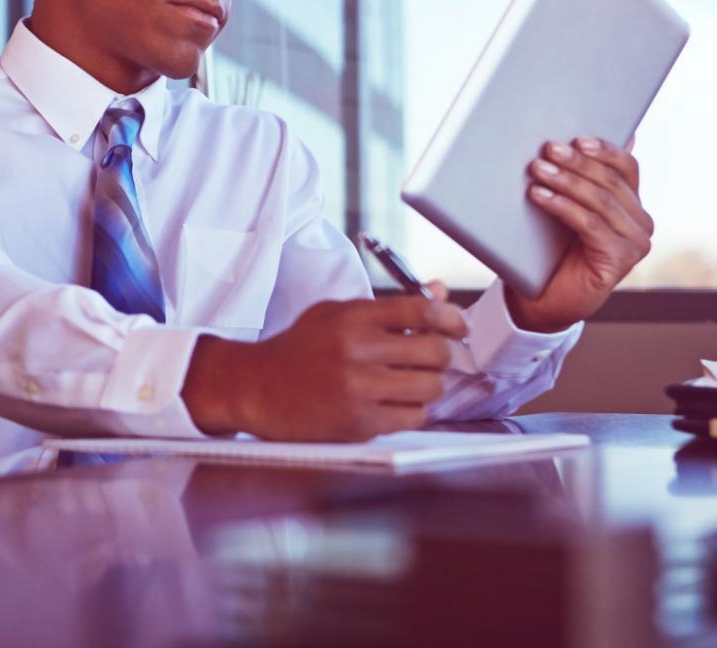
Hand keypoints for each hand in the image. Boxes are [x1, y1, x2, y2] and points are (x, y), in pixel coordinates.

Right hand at [180, 288, 466, 440]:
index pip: (421, 309)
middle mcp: (356, 351)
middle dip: (443, 355)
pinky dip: (413, 411)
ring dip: (429, 385)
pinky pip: (414, 417)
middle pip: (434, 351)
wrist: (258, 388)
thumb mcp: (337, 315)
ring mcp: (358, 389)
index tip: (458, 327)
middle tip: (434, 358)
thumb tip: (441, 292)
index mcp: (352, 317)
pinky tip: (396, 404)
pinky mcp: (359, 423)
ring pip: (430, 387)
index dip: (451, 318)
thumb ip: (390, 306)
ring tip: (413, 382)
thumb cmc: (301, 349)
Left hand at [508, 135, 652, 332]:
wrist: (543, 300)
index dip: (604, 150)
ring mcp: (635, 243)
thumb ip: (577, 179)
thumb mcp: (566, 208)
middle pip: (611, 182)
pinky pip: (590, 224)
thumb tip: (575, 140)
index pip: (627, 168)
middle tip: (548, 149)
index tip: (576, 138)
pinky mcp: (620, 260)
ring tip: (537, 170)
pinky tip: (540, 196)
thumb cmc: (551, 251)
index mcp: (633, 206)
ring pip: (600, 201)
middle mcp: (641, 224)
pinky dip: (563, 206)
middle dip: (577, 163)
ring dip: (566, 181)